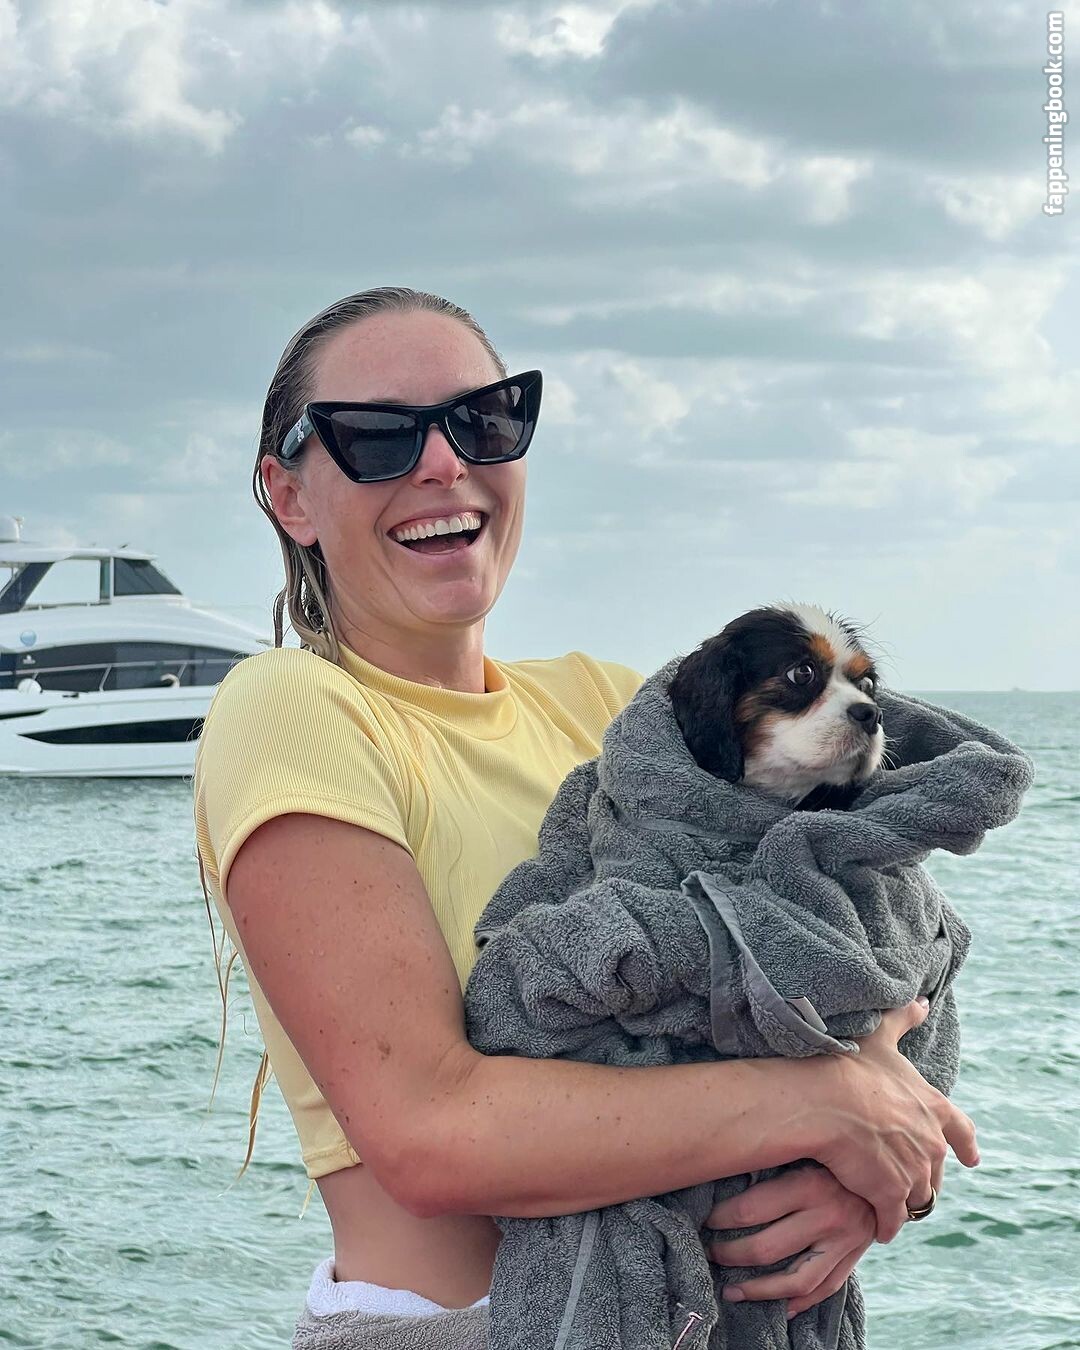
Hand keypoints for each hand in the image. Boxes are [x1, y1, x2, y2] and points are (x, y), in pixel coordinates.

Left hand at [705, 1166, 874, 1319]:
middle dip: (729, 1253)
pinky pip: (823, 1290)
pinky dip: (798, 1302)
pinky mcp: (853, 1258)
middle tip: (709, 1251)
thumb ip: (772, 1163)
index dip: (719, 1218)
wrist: (886, 1169)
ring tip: (731, 1290)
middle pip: (766, 1248)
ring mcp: (843, 1243)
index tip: (704, 1219)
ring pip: (793, 1280)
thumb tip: (722, 1172)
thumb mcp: (804, 1148)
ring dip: (757, 1290)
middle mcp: (828, 1216)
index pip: (750, 1209)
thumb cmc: (832, 1153)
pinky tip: (777, 1306)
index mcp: (809, 1183)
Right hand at [807, 997, 977, 1242]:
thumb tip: (924, 1000)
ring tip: (887, 1205)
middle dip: (923, 1176)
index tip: (972, 1159)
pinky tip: (876, 1227)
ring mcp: (912, 1172)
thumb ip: (904, 1019)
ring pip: (915, 1197)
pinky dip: (885, 1224)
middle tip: (907, 1180)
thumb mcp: (880, 1036)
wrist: (825, 1102)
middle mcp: (930, 1144)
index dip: (966, 1144)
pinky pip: (891, 1220)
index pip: (961, 1131)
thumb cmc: (849, 1066)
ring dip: (903, 1202)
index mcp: (932, 1108)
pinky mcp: (889, 1196)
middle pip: (935, 1170)